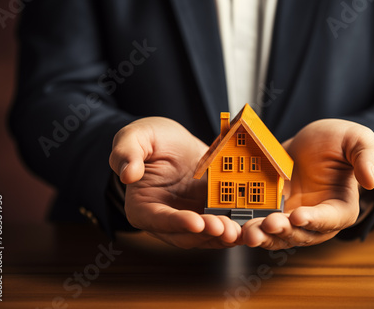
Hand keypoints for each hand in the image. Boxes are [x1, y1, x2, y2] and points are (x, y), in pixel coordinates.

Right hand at [109, 117, 240, 248]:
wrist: (173, 139)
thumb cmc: (150, 138)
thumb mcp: (134, 137)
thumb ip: (126, 153)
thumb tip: (127, 174)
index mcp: (142, 207)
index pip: (158, 220)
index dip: (177, 223)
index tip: (195, 222)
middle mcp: (165, 219)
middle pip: (185, 234)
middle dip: (205, 234)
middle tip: (224, 228)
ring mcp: (188, 218)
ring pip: (205, 235)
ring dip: (221, 236)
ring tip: (237, 230)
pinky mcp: (207, 212)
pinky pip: (220, 223)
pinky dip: (233, 226)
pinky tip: (247, 225)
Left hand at [241, 119, 373, 249]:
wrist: (309, 142)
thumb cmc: (338, 142)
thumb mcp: (356, 140)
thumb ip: (367, 157)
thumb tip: (371, 180)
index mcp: (340, 208)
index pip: (330, 219)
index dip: (314, 220)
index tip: (299, 216)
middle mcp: (315, 221)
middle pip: (300, 234)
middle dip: (283, 231)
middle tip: (268, 224)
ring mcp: (290, 219)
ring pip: (276, 236)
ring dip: (262, 236)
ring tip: (247, 232)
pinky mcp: (270, 212)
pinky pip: (258, 224)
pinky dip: (245, 227)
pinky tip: (232, 226)